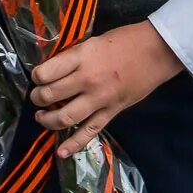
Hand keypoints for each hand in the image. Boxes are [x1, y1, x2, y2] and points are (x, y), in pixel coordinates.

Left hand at [31, 21, 184, 157]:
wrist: (156, 51)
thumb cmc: (124, 41)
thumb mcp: (93, 42)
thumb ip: (74, 57)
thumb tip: (54, 71)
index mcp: (81, 57)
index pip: (46, 73)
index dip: (36, 77)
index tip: (37, 77)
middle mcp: (87, 79)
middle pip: (50, 95)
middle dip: (37, 98)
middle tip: (37, 97)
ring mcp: (99, 99)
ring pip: (65, 117)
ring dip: (47, 120)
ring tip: (41, 116)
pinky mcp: (111, 112)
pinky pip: (89, 132)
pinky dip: (74, 144)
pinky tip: (61, 152)